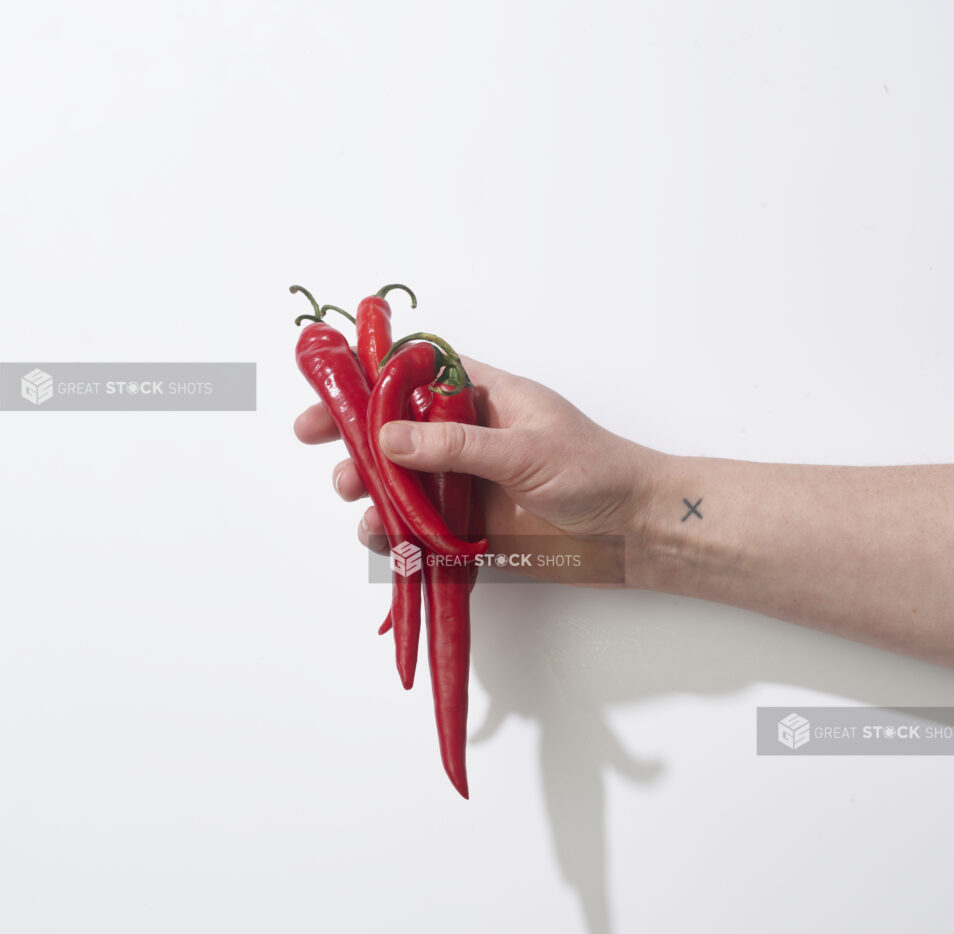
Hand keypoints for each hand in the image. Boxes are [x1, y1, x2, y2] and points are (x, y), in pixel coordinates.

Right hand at [293, 358, 663, 579]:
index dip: (370, 374)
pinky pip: (420, 528)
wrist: (636, 532)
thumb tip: (387, 438)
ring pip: (401, 481)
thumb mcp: (526, 450)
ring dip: (370, 487)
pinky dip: (395, 533)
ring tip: (356, 498)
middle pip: (395, 428)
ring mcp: (466, 484)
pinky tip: (383, 538)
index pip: (416, 373)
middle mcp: (468, 438)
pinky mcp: (470, 528)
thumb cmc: (597, 472)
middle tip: (316, 440)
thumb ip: (456, 446)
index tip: (330, 383)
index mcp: (485, 398)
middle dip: (353, 433)